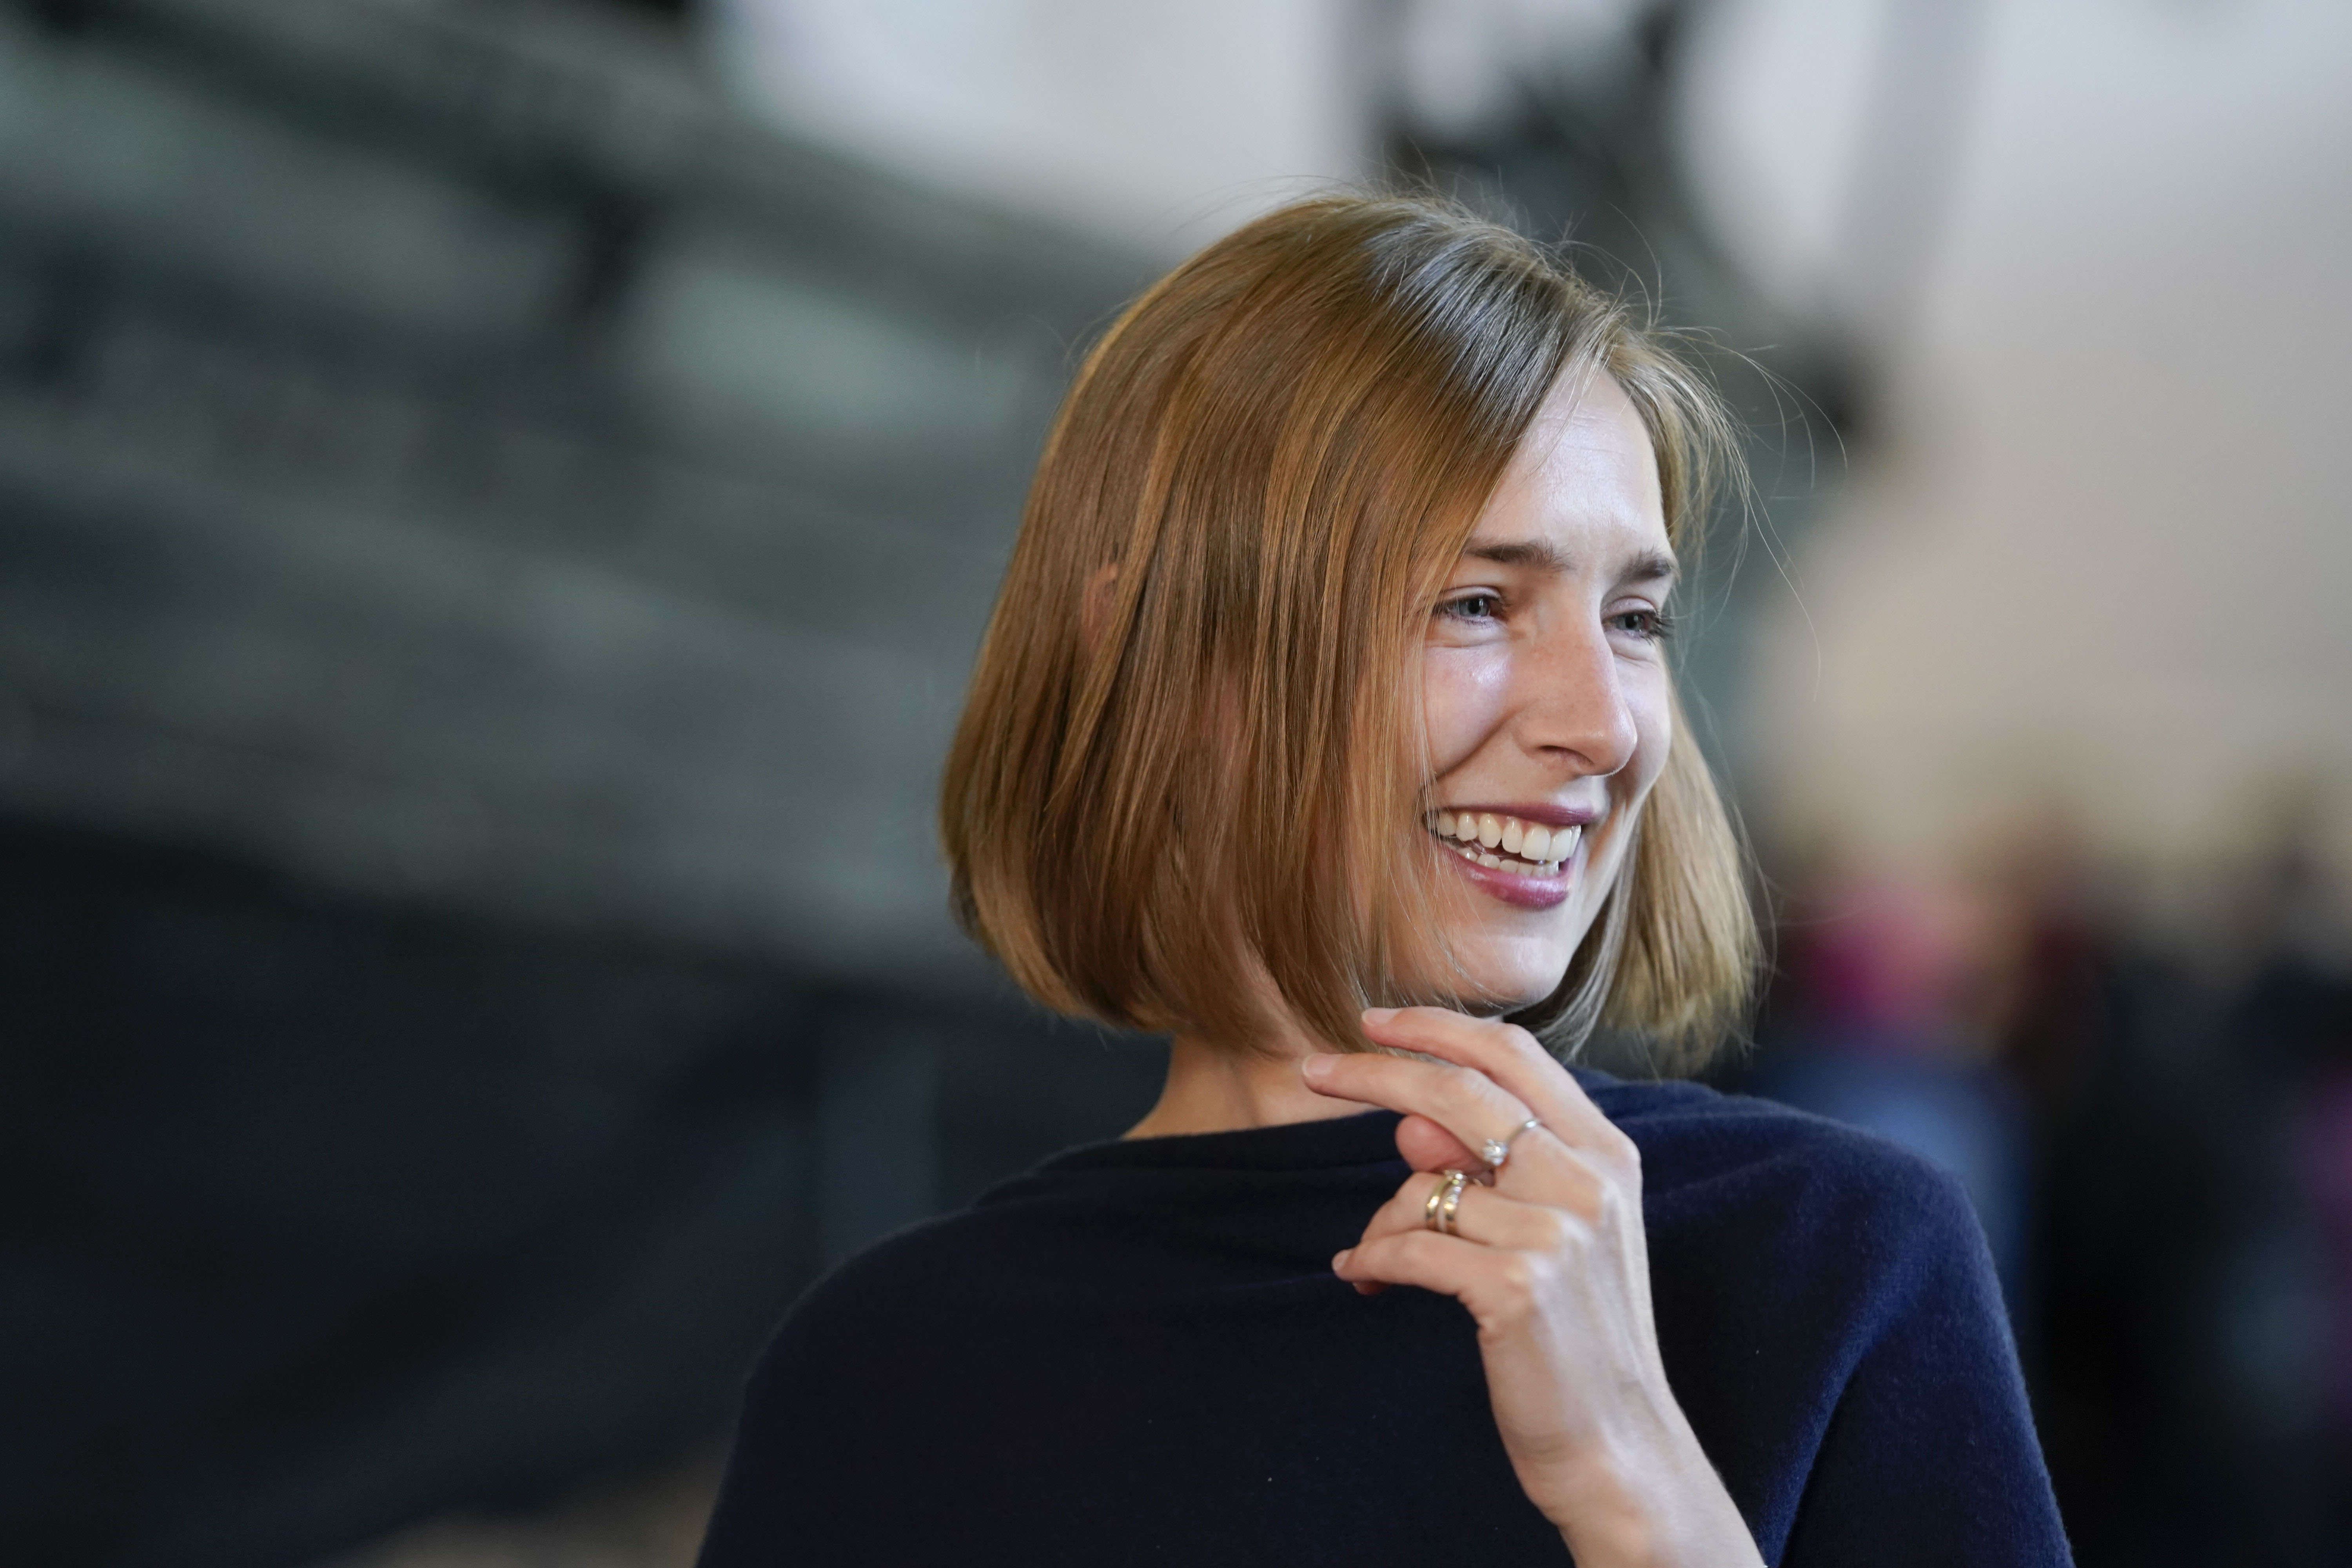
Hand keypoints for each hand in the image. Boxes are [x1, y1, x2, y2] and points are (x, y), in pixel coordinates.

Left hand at [1301, 1007, 1761, 1567]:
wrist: (1617, 1442)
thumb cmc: (1574, 1331)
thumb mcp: (1554, 1231)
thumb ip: (1494, 1166)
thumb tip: (1408, 1118)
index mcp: (1605, 1152)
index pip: (1513, 1054)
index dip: (1438, 1027)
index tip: (1373, 1021)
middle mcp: (1587, 1180)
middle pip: (1459, 1093)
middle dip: (1375, 1074)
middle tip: (1311, 1071)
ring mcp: (1556, 1233)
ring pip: (1423, 1185)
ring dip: (1380, 1219)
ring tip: (1372, 1256)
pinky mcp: (1518, 1287)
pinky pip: (1410, 1248)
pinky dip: (1371, 1259)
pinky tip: (1361, 1276)